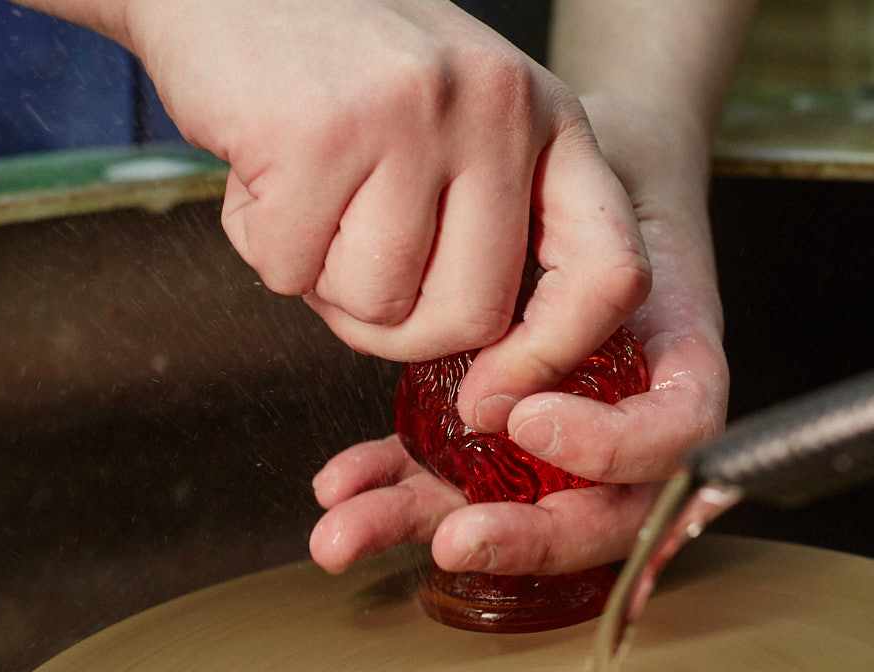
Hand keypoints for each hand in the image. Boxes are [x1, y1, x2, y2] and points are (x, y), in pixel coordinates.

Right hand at [118, 0, 648, 430]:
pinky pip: (294, 272)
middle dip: (396, 325)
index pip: (609, 273)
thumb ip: (491, 231)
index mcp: (549, 119)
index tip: (489, 392)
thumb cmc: (345, 77)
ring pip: (379, 305)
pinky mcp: (321, 130)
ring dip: (323, 280)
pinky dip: (265, 247)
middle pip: (474, 317)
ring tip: (306, 195)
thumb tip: (495, 377)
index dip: (553, 353)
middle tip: (349, 262)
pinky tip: (264, 175)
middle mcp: (499, 107)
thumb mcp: (457, 130)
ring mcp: (414, 113)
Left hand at [310, 96, 728, 573]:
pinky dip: (390, 484)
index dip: (612, 451)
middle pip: (600, 516)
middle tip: (456, 538)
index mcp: (678, 370)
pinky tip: (342, 483)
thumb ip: (584, 289)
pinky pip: (448, 474)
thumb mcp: (605, 208)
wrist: (584, 180)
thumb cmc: (608, 185)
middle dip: (526, 539)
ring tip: (348, 532)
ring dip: (425, 524)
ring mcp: (554, 440)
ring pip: (510, 509)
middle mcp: (623, 422)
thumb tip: (491, 401)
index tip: (531, 420)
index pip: (675, 442)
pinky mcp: (492, 437)